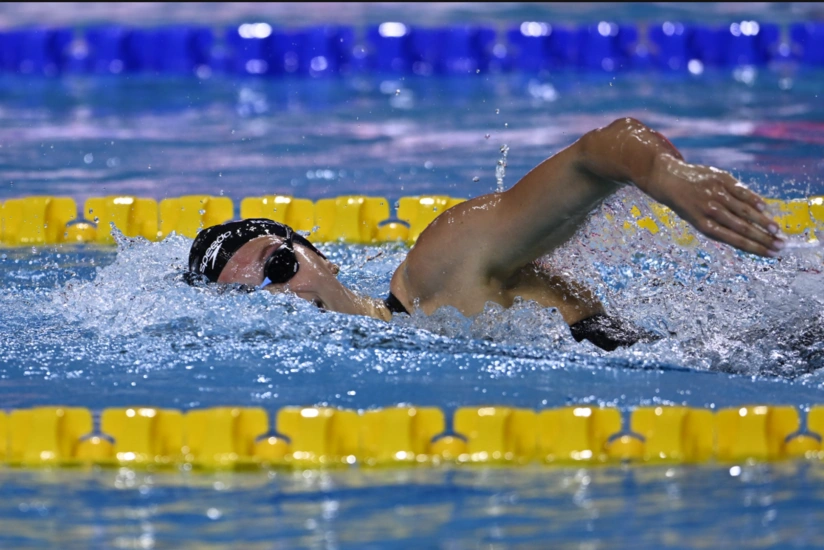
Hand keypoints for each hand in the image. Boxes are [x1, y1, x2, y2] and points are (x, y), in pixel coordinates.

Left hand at [652, 154, 783, 256]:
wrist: (668, 179)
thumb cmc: (688, 204)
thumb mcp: (697, 219)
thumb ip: (719, 227)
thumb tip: (748, 238)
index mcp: (704, 225)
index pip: (734, 240)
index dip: (754, 248)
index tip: (770, 254)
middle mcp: (710, 211)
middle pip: (742, 227)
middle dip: (763, 238)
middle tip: (780, 246)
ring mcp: (716, 194)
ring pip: (744, 211)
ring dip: (763, 222)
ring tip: (776, 230)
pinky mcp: (720, 179)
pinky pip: (741, 191)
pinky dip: (754, 200)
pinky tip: (765, 209)